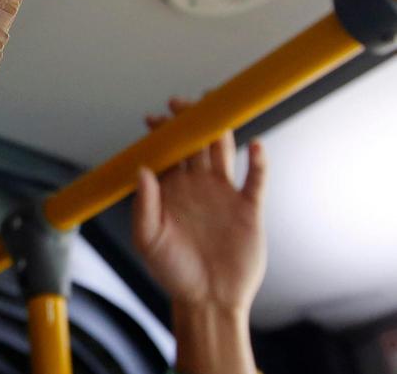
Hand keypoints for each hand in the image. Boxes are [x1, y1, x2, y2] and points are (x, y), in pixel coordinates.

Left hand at [132, 97, 267, 373]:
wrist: (207, 299)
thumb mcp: (148, 239)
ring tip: (216, 109)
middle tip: (182, 103)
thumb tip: (142, 169)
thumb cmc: (173, 271)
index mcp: (171, 190)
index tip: (155, 118)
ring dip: (220, 130)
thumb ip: (144, 205)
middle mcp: (197, 186)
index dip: (162, 133)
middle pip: (195, 144)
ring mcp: (224, 194)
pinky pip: (256, 179)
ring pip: (223, 152)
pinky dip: (259, 162)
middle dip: (190, 121)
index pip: (167, 152)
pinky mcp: (249, 208)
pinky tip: (256, 147)